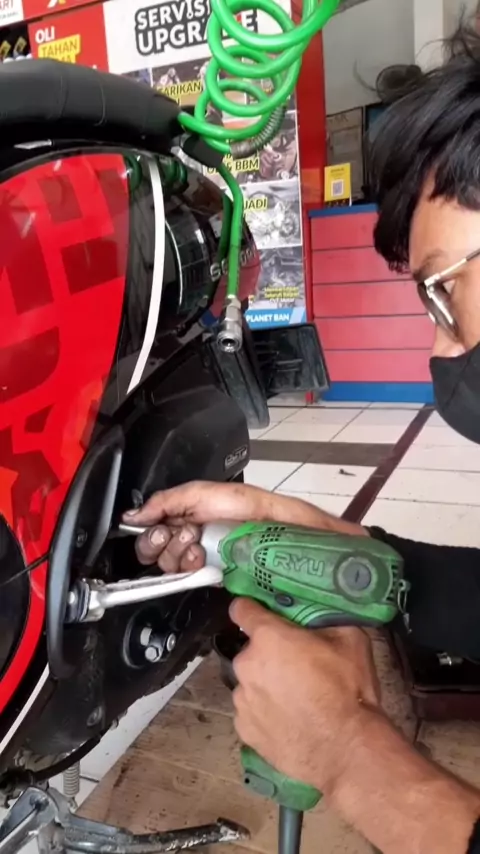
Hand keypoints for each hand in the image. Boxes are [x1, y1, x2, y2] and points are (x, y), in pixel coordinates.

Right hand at [123, 481, 277, 573]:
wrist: (269, 524)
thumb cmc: (241, 505)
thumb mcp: (198, 493)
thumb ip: (162, 502)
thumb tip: (131, 516)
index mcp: (178, 516)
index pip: (147, 533)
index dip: (148, 534)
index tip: (160, 528)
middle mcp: (184, 537)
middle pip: (153, 553)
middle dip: (164, 543)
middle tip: (184, 532)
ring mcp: (196, 557)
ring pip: (168, 566)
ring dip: (180, 553)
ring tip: (198, 541)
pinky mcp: (207, 574)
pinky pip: (186, 578)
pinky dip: (191, 567)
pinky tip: (203, 558)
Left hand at [230, 599, 380, 794]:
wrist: (347, 750)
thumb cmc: (348, 691)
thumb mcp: (350, 639)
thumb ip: (326, 621)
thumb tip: (319, 617)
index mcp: (268, 637)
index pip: (241, 609)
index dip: (250, 608)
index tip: (259, 613)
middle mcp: (247, 664)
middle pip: (251, 651)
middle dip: (270, 655)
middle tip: (298, 668)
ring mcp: (242, 699)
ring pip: (251, 683)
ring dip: (266, 686)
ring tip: (296, 700)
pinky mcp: (244, 729)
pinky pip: (251, 712)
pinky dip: (265, 713)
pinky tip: (289, 721)